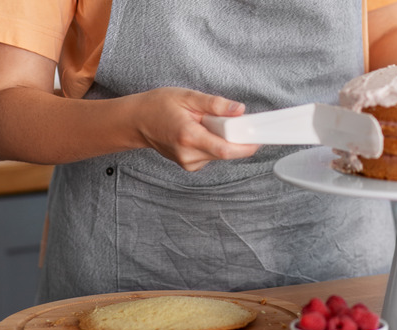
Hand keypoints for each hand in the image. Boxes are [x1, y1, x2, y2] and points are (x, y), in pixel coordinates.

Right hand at [132, 87, 259, 170]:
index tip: (260, 137)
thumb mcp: (187, 96)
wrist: (137, 122)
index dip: (247, 145)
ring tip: (207, 123)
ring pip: (220, 154)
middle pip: (226, 152)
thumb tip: (239, 110)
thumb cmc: (158, 106)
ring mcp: (188, 162)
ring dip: (223, 139)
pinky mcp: (190, 165)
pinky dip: (214, 144)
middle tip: (231, 119)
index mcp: (188, 136)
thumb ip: (215, 104)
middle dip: (236, 137)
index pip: (226, 149)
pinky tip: (201, 132)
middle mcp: (189, 154)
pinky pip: (212, 155)